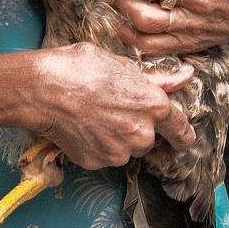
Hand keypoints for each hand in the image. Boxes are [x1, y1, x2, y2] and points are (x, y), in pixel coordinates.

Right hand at [19, 42, 195, 167]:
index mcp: (154, 106)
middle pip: (148, 138)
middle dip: (136, 128)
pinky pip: (103, 156)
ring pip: (125, 149)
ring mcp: (118, 152)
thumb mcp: (123, 65)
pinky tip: (82, 127)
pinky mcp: (96, 162)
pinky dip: (96, 146)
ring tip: (93, 115)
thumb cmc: (81, 68)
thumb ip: (157, 78)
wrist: (43, 89)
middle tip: (113, 110)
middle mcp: (141, 133)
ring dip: (116, 138)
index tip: (183, 139)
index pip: (181, 130)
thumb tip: (185, 77)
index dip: (183, 135)